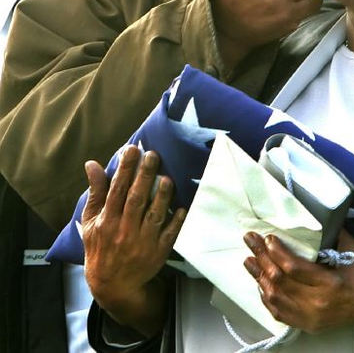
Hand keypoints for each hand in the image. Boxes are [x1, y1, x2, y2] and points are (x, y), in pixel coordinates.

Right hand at [82, 145, 184, 336]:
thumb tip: (92, 164)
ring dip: (162, 196)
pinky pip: (169, 235)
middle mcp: (124, 231)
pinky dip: (175, 221)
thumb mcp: (90, 221)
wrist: (113, 286)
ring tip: (167, 178)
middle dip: (145, 176)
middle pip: (136, 199)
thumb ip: (95, 192)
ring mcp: (142, 243)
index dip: (124, 169)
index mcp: (107, 221)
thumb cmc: (100, 247)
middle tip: (153, 155)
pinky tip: (182, 207)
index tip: (132, 150)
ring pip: (154, 216)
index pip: (116, 191)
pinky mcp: (157, 253)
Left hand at [243, 229, 353, 334]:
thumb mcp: (353, 250)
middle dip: (261, 258)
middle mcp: (317, 303)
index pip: (293, 268)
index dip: (276, 252)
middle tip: (250, 240)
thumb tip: (313, 214)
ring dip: (259, 277)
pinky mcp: (308, 325)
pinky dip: (267, 298)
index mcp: (330, 283)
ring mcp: (311, 317)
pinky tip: (260, 284)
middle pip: (280, 281)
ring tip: (249, 260)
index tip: (267, 237)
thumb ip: (332, 233)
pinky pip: (280, 313)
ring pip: (276, 298)